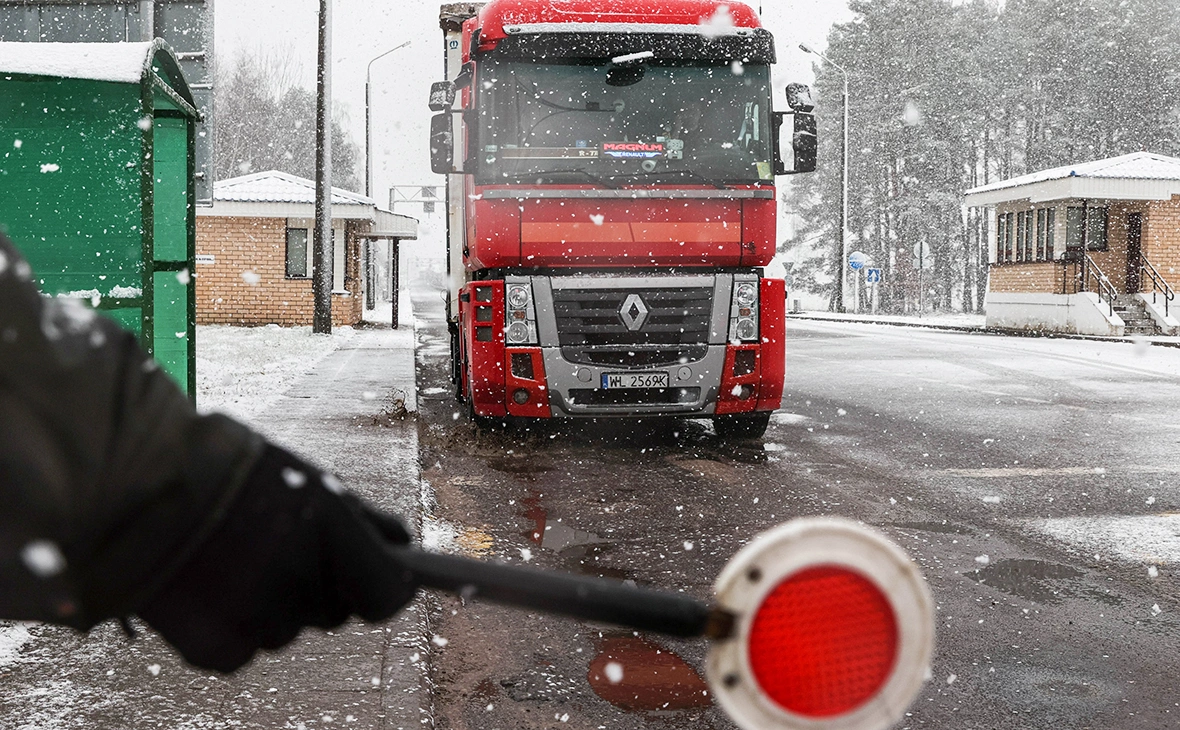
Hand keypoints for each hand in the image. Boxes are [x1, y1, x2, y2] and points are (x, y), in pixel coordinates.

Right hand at [137, 445, 418, 672]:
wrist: (134, 489)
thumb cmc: (230, 472)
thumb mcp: (308, 478)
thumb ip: (359, 520)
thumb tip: (401, 544)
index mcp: (333, 540)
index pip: (388, 594)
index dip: (391, 588)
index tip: (391, 579)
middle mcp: (302, 589)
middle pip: (335, 611)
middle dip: (323, 586)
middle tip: (286, 550)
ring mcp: (259, 625)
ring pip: (286, 627)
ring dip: (274, 603)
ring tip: (238, 557)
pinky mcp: (218, 651)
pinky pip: (245, 645)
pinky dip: (233, 623)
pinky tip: (211, 583)